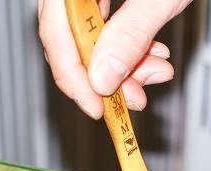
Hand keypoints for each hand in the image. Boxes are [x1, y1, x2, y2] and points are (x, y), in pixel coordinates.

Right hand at [38, 0, 191, 118]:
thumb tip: (103, 78)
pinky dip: (132, 46)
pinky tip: (153, 55)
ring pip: (94, 36)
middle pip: (73, 37)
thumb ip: (130, 34)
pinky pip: (110, 24)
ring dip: (125, 64)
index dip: (73, 76)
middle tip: (131, 98)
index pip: (55, 29)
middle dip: (107, 75)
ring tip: (155, 73)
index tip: (96, 106)